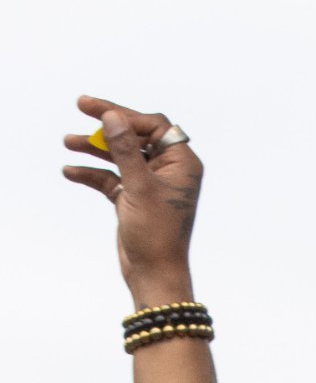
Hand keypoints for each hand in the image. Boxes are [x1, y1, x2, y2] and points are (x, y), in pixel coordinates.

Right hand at [62, 95, 201, 296]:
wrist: (153, 276)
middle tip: (80, 106)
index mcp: (181, 164)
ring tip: (67, 142)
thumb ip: (125, 149)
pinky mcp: (133, 198)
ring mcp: (150, 184)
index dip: (126, 115)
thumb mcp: (139, 187)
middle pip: (135, 135)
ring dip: (94, 148)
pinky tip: (71, 171)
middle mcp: (168, 170)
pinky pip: (111, 177)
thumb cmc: (156, 235)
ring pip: (120, 156)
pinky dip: (92, 173)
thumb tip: (112, 116)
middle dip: (107, 125)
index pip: (154, 125)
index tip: (98, 111)